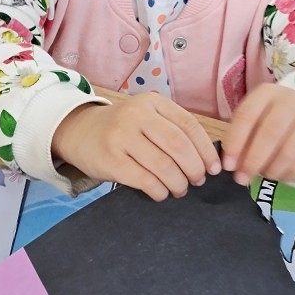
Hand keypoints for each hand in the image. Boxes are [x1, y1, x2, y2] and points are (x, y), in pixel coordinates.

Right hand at [51, 92, 221, 200]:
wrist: (79, 131)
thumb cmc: (123, 129)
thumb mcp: (147, 117)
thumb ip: (172, 130)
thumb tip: (208, 160)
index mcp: (152, 102)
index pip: (189, 126)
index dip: (206, 150)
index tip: (214, 168)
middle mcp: (137, 116)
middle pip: (179, 146)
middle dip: (194, 168)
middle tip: (197, 181)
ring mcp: (122, 137)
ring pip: (164, 166)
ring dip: (179, 183)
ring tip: (180, 188)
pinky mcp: (111, 160)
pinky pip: (145, 181)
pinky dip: (160, 191)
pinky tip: (161, 193)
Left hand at [221, 84, 294, 185]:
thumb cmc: (269, 116)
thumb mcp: (252, 118)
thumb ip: (240, 139)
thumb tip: (232, 166)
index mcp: (266, 93)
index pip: (247, 115)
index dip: (235, 142)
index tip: (227, 165)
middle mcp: (290, 102)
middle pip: (270, 133)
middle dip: (253, 160)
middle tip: (242, 178)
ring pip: (288, 151)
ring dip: (270, 170)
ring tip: (262, 175)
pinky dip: (287, 175)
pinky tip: (278, 175)